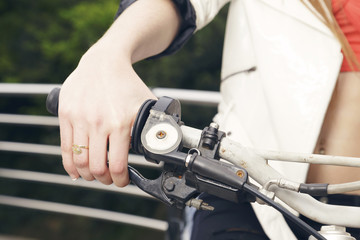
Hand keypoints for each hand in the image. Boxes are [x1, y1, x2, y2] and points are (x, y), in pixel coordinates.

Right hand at [58, 46, 155, 186]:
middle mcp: (98, 122)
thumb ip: (155, 125)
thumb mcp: (147, 104)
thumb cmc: (127, 84)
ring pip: (79, 161)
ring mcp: (79, 118)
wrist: (104, 62)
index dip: (121, 179)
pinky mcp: (66, 115)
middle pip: (97, 167)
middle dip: (105, 179)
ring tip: (95, 174)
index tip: (123, 180)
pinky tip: (76, 170)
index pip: (118, 164)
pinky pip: (65, 147)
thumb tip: (163, 145)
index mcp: (120, 122)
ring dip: (88, 174)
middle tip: (110, 178)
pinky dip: (70, 164)